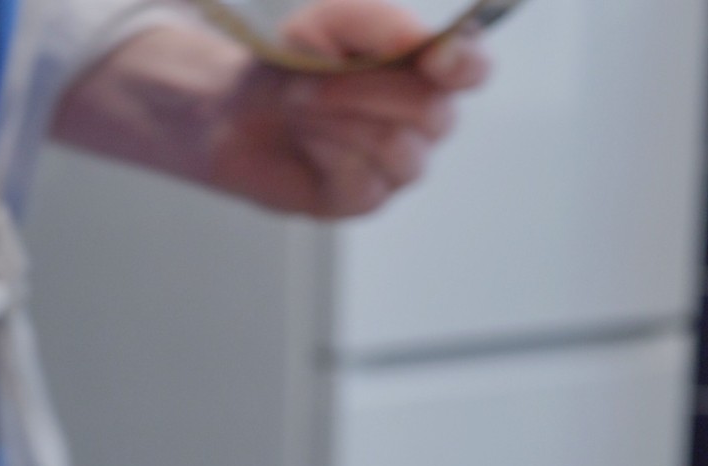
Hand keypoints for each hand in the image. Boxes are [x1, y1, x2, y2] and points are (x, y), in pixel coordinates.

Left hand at [213, 1, 488, 218]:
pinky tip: (305, 138)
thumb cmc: (290, 63)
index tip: (434, 57)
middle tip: (309, 81)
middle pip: (433, 112)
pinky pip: (362, 178)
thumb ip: (378, 25)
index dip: (464, 66)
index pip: (474, 70)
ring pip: (396, 147)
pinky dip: (324, 149)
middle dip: (365, 91)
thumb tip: (419, 42)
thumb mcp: (326, 24)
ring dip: (339, 119)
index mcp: (428, 68)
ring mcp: (399, 164)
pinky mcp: (364, 199)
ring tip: (299, 103)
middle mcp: (425, 120)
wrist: (234, 110)